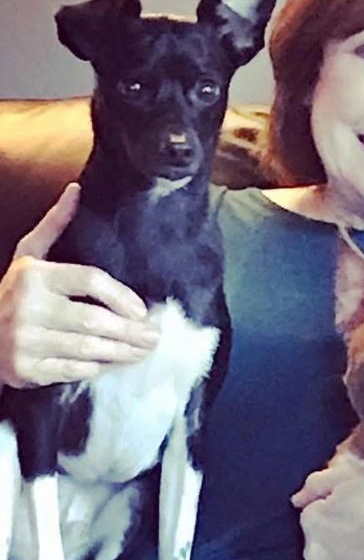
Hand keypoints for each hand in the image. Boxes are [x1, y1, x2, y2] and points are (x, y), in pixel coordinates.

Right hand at [0, 183, 159, 387]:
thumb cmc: (14, 293)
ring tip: (142, 351)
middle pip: (93, 320)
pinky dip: (98, 368)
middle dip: (130, 331)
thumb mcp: (28, 256)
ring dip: (121, 352)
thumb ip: (54, 225)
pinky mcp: (26, 369)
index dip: (120, 296)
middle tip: (153, 336)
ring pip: (87, 348)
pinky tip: (114, 364)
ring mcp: (25, 341)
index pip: (89, 281)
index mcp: (34, 277)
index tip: (141, 310)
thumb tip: (77, 189)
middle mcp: (27, 308)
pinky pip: (73, 370)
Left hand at [292, 464, 363, 559]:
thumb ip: (316, 484)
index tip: (353, 510)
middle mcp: (312, 553)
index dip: (332, 509)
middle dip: (331, 536)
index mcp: (311, 520)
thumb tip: (295, 500)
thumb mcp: (349, 476)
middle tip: (362, 530)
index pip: (312, 514)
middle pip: (317, 541)